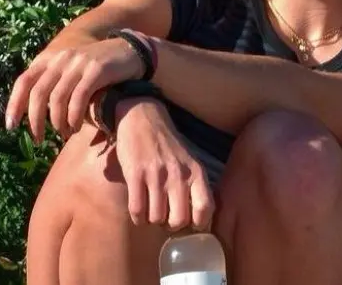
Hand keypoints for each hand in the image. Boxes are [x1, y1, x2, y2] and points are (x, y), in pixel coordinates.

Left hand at [4, 38, 144, 141]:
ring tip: (62, 134)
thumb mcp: (69, 71)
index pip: (24, 82)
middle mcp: (61, 58)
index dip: (14, 105)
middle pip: (38, 93)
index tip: (11, 127)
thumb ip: (53, 85)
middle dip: (35, 120)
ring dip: (57, 122)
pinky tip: (75, 127)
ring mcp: (78, 63)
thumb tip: (34, 114)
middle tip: (38, 139)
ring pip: (58, 98)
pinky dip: (74, 116)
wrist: (127, 51)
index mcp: (49, 59)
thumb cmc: (95, 70)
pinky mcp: (96, 70)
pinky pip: (79, 98)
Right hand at [115, 98, 214, 231]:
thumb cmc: (168, 144)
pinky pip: (137, 210)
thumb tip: (200, 218)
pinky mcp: (135, 174)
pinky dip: (138, 217)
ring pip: (156, 218)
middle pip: (179, 220)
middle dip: (171, 225)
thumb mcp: (191, 160)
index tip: (191, 223)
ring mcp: (156, 175)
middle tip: (167, 218)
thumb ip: (196, 185)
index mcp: (196, 171)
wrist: (143, 117)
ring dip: (152, 220)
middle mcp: (178, 174)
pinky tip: (139, 211)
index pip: (206, 208)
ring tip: (151, 211)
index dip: (199, 223)